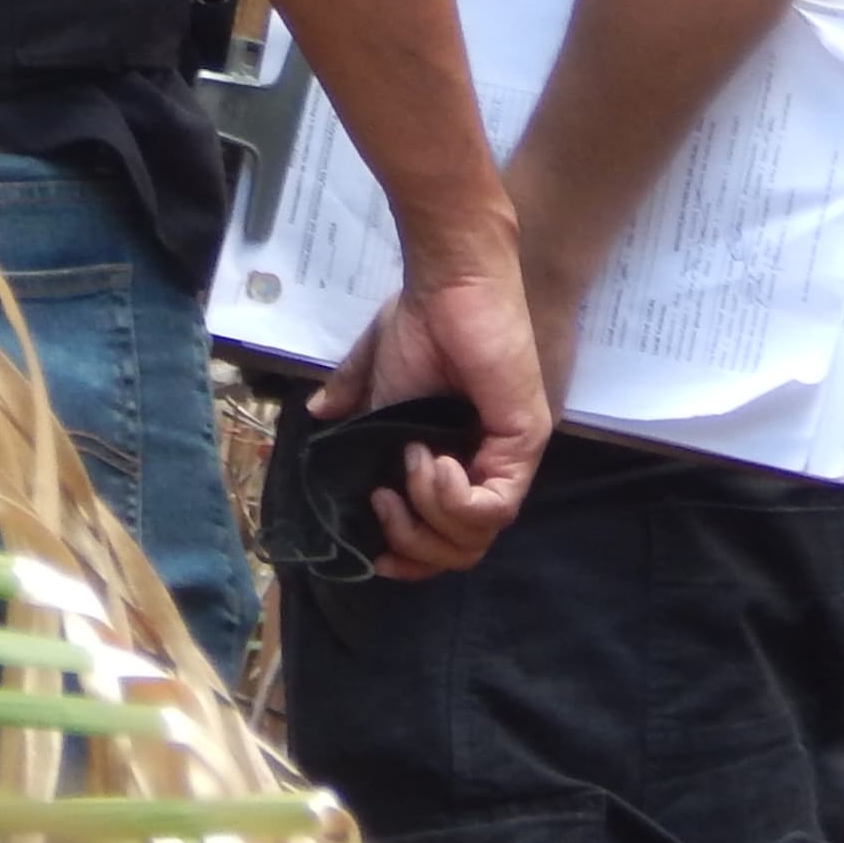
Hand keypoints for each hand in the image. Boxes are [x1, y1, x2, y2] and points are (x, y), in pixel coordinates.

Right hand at [312, 249, 554, 578]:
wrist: (447, 287)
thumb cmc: (419, 321)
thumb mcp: (373, 371)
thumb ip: (353, 399)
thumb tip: (320, 414)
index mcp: (455, 459)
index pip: (445, 539)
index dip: (409, 555)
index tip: (374, 551)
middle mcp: (487, 468)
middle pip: (461, 553)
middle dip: (413, 543)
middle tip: (385, 499)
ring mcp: (509, 459)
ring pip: (475, 539)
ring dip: (427, 511)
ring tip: (410, 460)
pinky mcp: (523, 444)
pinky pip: (493, 508)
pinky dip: (452, 498)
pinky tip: (430, 460)